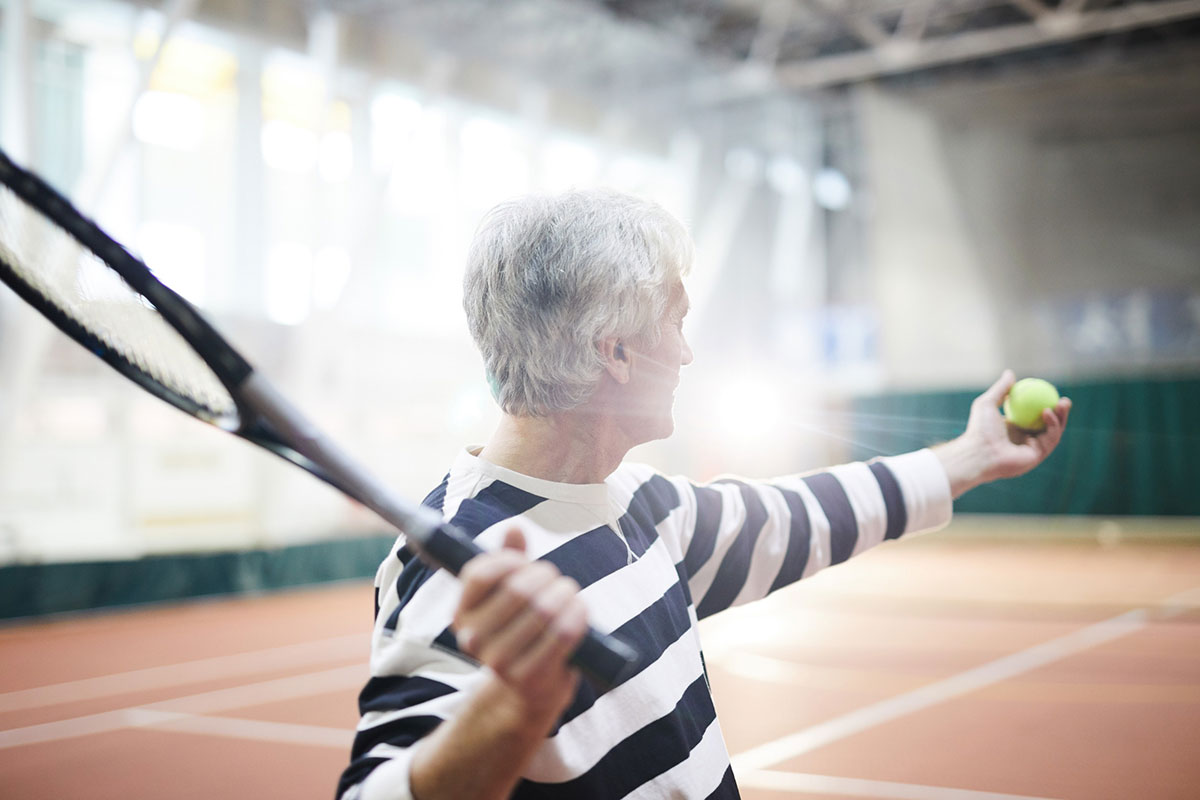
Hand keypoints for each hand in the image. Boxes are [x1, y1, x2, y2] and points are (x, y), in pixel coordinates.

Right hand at [454, 527, 586, 718]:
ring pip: (543, 609)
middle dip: (546, 575)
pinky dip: (577, 615)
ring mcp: (497, 661)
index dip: (509, 560)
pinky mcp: (527, 676)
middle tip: (556, 578)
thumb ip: (509, 558)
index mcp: (461, 612)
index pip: (481, 573)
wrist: (530, 685)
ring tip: (570, 593)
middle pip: (518, 589)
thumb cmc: (520, 626)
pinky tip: (580, 610)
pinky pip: (562, 634)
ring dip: (565, 594)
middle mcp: (472, 638)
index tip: (525, 563)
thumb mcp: (508, 592)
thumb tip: (514, 527)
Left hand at [934, 369, 1071, 496]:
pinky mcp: (1036, 457)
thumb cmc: (979, 429)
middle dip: (1060, 413)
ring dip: (1059, 418)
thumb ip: (1000, 389)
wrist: (978, 452)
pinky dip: (1052, 426)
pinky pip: (1049, 440)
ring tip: (1061, 404)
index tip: (1052, 391)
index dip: (1046, 404)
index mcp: (1015, 429)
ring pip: (1053, 433)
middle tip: (1064, 400)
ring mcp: (1032, 449)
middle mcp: (1025, 440)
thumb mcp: (987, 403)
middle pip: (1049, 425)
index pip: (1035, 416)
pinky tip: (1047, 413)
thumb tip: (1010, 373)